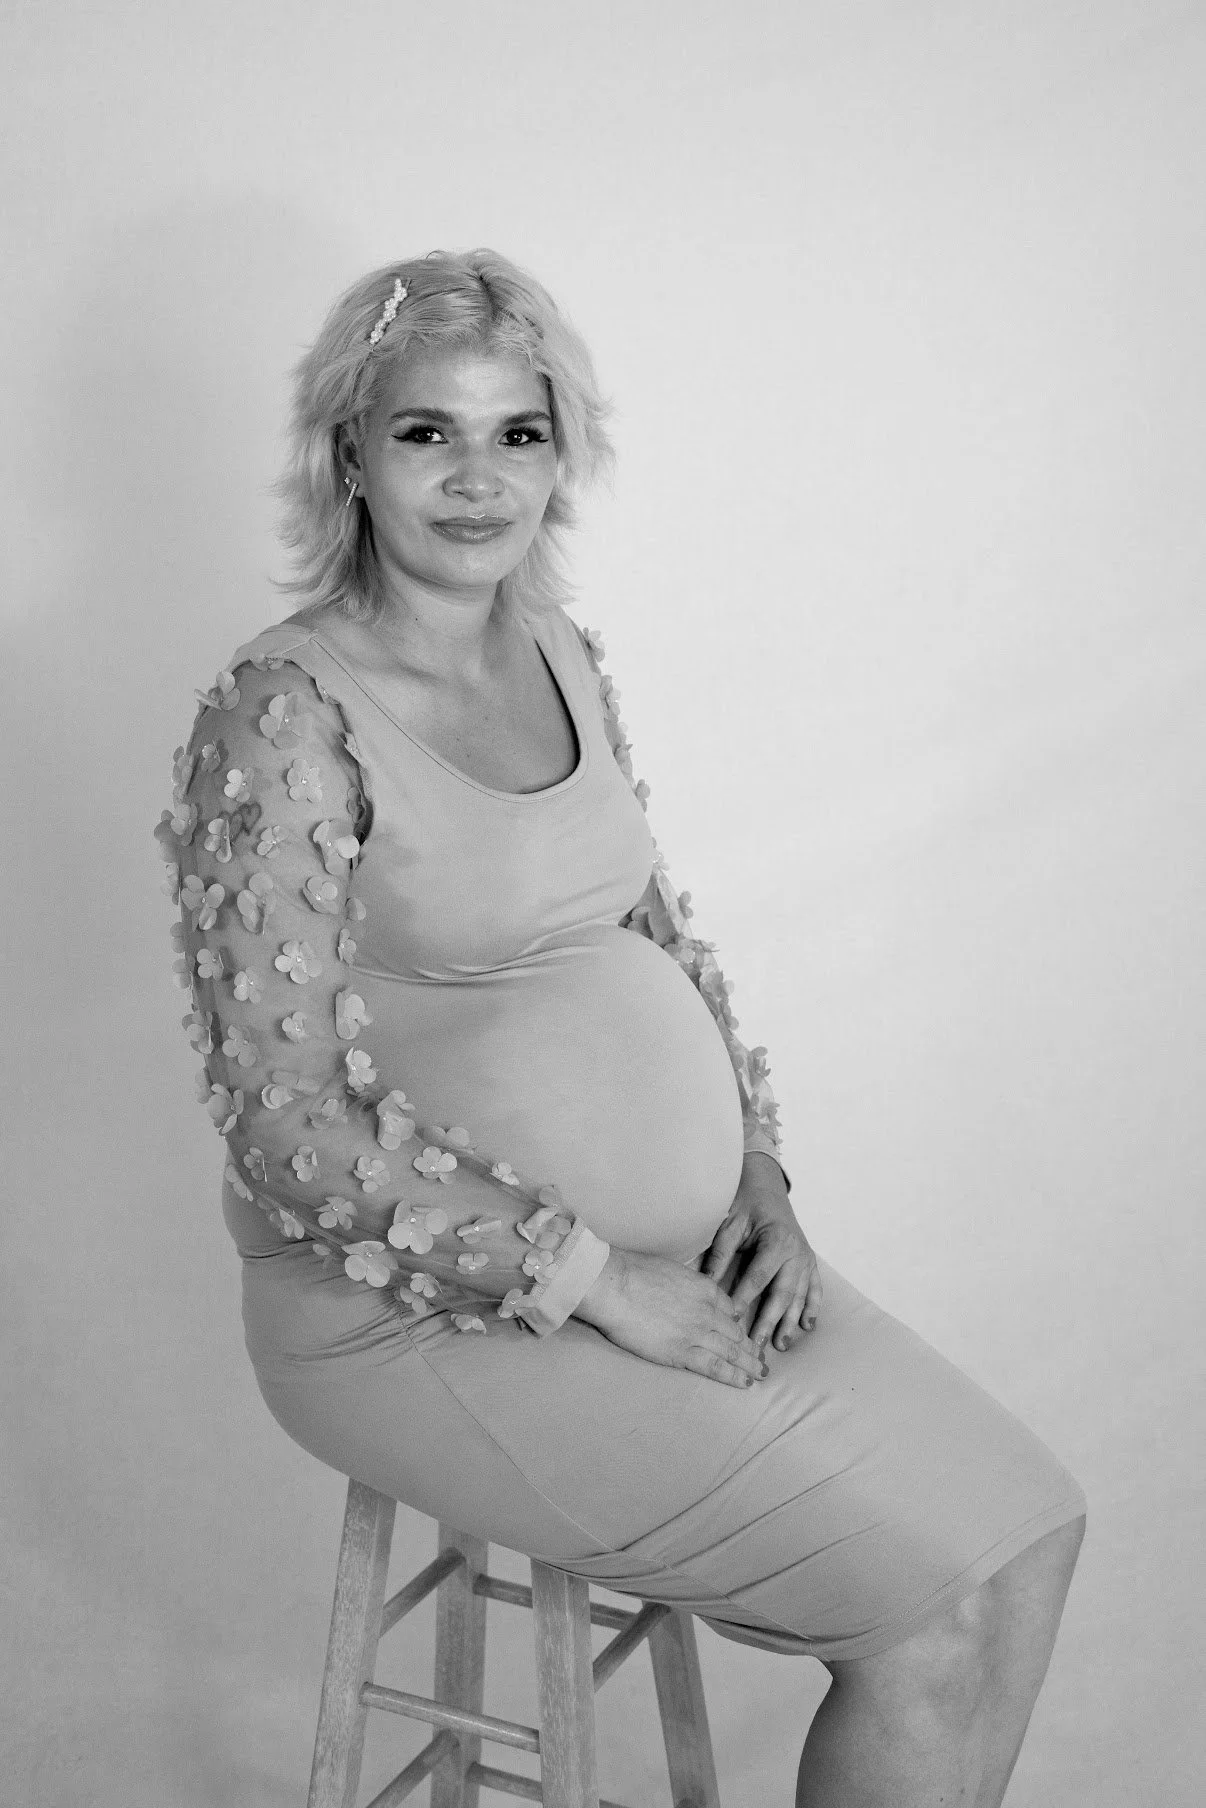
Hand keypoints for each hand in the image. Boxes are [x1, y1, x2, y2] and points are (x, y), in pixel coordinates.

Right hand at [574, 1248, 767, 1388]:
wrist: (616, 1286)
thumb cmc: (634, 1273)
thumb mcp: (672, 1270)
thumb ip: (687, 1284)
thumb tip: (688, 1291)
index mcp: (705, 1289)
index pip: (732, 1310)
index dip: (740, 1324)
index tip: (745, 1333)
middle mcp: (708, 1311)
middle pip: (737, 1333)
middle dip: (752, 1347)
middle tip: (762, 1357)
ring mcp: (698, 1333)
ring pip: (733, 1352)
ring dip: (750, 1364)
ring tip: (761, 1373)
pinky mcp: (683, 1352)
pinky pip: (716, 1367)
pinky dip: (734, 1376)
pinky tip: (745, 1382)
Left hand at [701, 1157, 822, 1352]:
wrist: (766, 1185)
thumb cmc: (745, 1203)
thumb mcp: (729, 1224)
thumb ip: (719, 1253)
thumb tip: (703, 1283)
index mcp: (777, 1240)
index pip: (758, 1277)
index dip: (743, 1299)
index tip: (730, 1320)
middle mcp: (796, 1251)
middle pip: (782, 1292)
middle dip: (769, 1321)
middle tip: (756, 1345)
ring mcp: (806, 1257)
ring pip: (799, 1295)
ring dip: (791, 1321)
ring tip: (781, 1344)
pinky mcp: (810, 1261)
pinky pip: (815, 1288)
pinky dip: (812, 1307)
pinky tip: (807, 1326)